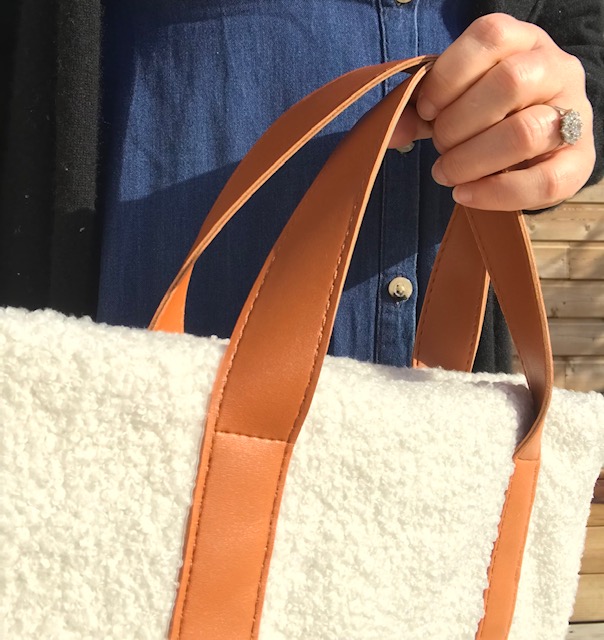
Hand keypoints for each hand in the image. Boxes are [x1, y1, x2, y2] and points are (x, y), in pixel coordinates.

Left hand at [388, 13, 595, 210]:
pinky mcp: (579, 163)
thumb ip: (421, 111)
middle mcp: (556, 69)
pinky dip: (495, 193)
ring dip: (472, 159)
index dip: (448, 76)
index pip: (490, 37)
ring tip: (447, 172)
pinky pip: (544, 182)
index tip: (426, 110)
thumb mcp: (454, 102)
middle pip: (509, 84)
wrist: (537, 144)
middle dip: (458, 123)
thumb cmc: (488, 116)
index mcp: (523, 42)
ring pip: (525, 132)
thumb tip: (389, 132)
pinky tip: (465, 194)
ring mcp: (574, 115)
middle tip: (439, 145)